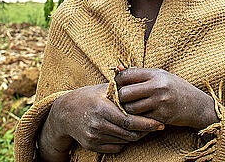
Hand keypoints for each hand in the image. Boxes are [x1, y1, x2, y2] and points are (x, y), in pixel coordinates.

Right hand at [40, 83, 164, 155]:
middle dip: (145, 131)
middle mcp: (97, 124)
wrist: (64, 112)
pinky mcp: (92, 145)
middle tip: (156, 126)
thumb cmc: (88, 96)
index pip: (129, 121)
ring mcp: (94, 136)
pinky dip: (124, 141)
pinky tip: (127, 132)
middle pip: (129, 133)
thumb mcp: (103, 88)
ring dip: (136, 136)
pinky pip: (115, 147)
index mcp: (102, 108)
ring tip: (144, 128)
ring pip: (124, 141)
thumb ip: (122, 86)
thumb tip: (141, 76)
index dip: (147, 124)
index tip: (160, 123)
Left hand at [115, 68, 219, 129]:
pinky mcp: (162, 117)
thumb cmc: (175, 87)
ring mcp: (160, 103)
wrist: (197, 105)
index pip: (127, 75)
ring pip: (130, 109)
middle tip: (121, 99)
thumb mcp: (160, 75)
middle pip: (125, 93)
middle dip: (120, 97)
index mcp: (156, 74)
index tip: (118, 85)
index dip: (118, 80)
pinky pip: (141, 119)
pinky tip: (140, 115)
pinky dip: (138, 118)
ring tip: (130, 107)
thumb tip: (117, 69)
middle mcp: (158, 87)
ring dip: (127, 110)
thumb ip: (139, 73)